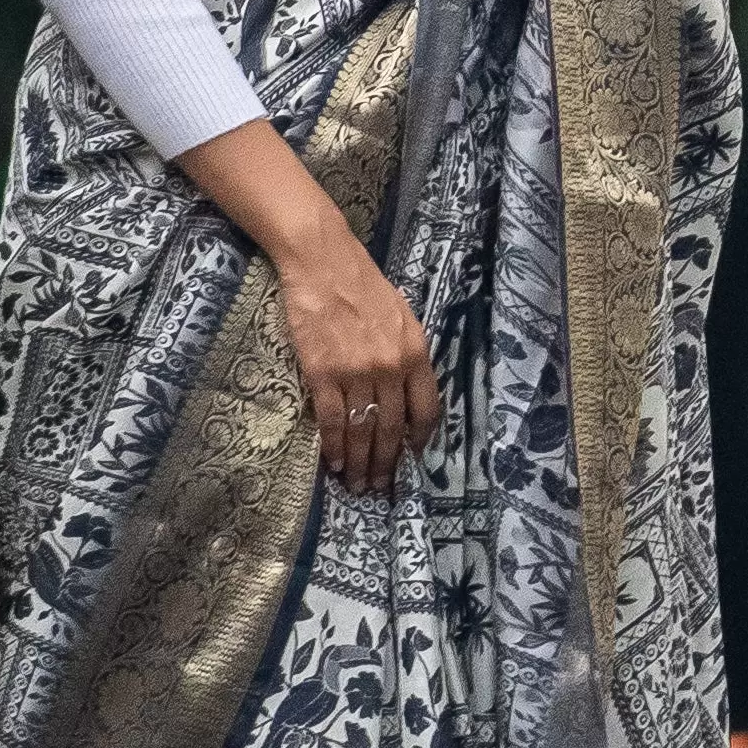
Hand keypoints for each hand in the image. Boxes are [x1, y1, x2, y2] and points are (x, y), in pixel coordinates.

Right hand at [173, 121, 437, 489]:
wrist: (321, 259)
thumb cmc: (361, 283)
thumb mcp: (401, 316)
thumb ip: (406, 354)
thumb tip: (404, 394)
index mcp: (415, 351)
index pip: (426, 410)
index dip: (419, 441)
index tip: (411, 459)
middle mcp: (391, 366)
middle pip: (392, 430)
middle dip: (387, 465)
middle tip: (381, 488)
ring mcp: (357, 372)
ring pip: (363, 432)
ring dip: (360, 464)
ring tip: (357, 485)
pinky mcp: (323, 372)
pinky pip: (333, 421)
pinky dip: (333, 447)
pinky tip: (332, 463)